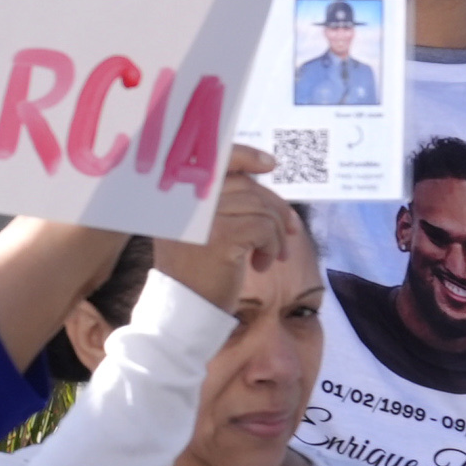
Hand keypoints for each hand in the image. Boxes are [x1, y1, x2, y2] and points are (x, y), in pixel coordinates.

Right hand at [153, 147, 289, 308]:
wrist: (185, 310)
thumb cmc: (196, 271)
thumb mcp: (199, 227)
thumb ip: (220, 200)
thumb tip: (262, 173)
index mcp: (177, 196)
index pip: (214, 161)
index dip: (245, 156)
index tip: (269, 164)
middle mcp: (185, 201)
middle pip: (246, 185)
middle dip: (274, 206)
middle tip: (288, 230)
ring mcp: (202, 217)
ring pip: (260, 208)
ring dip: (275, 233)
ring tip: (270, 256)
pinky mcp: (222, 235)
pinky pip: (264, 227)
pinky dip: (272, 246)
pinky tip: (261, 264)